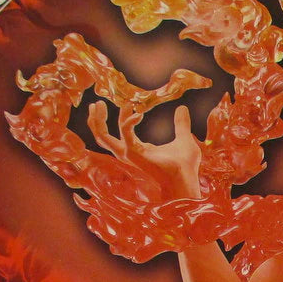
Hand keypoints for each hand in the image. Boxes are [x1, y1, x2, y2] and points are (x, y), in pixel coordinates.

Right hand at [87, 102, 201, 199]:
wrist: (186, 178)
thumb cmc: (186, 166)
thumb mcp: (183, 138)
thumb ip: (181, 124)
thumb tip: (182, 108)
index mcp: (138, 149)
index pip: (117, 135)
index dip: (116, 118)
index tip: (125, 104)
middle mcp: (129, 153)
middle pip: (101, 137)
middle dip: (96, 120)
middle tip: (97, 103)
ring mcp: (129, 154)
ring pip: (102, 137)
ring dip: (98, 120)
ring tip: (100, 104)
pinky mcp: (134, 154)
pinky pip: (124, 134)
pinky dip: (128, 121)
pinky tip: (139, 114)